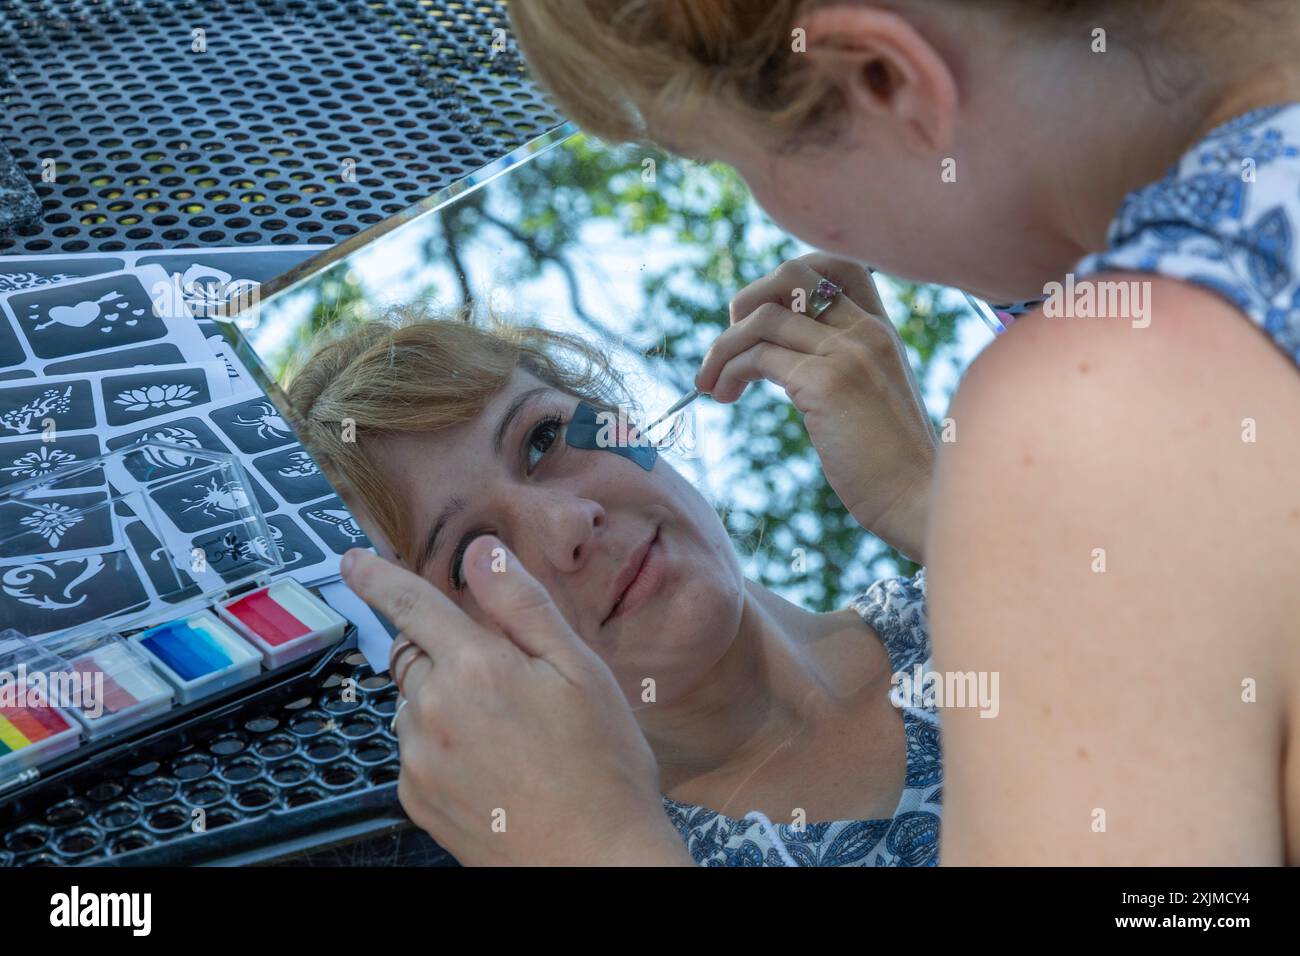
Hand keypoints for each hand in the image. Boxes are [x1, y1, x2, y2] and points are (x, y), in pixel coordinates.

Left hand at [340, 539, 693, 865]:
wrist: (594, 862)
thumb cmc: (601, 767)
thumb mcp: (581, 670)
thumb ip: (523, 605)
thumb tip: (484, 552)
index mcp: (476, 667)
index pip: (411, 604)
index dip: (378, 576)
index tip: (353, 561)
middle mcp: (434, 711)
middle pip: (416, 655)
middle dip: (447, 652)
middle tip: (507, 681)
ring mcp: (419, 760)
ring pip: (416, 703)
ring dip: (444, 699)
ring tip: (510, 733)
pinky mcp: (416, 799)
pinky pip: (417, 750)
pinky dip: (442, 744)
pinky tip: (494, 764)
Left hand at [697, 253, 934, 561]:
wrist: (919, 499)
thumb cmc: (893, 466)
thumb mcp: (872, 401)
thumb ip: (841, 371)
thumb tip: (785, 364)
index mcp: (881, 331)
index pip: (836, 268)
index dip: (787, 280)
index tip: (763, 322)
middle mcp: (866, 331)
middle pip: (792, 275)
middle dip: (747, 300)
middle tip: (730, 346)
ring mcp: (847, 353)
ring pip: (762, 318)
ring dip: (722, 348)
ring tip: (710, 384)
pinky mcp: (825, 384)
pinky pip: (757, 357)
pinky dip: (727, 371)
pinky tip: (723, 395)